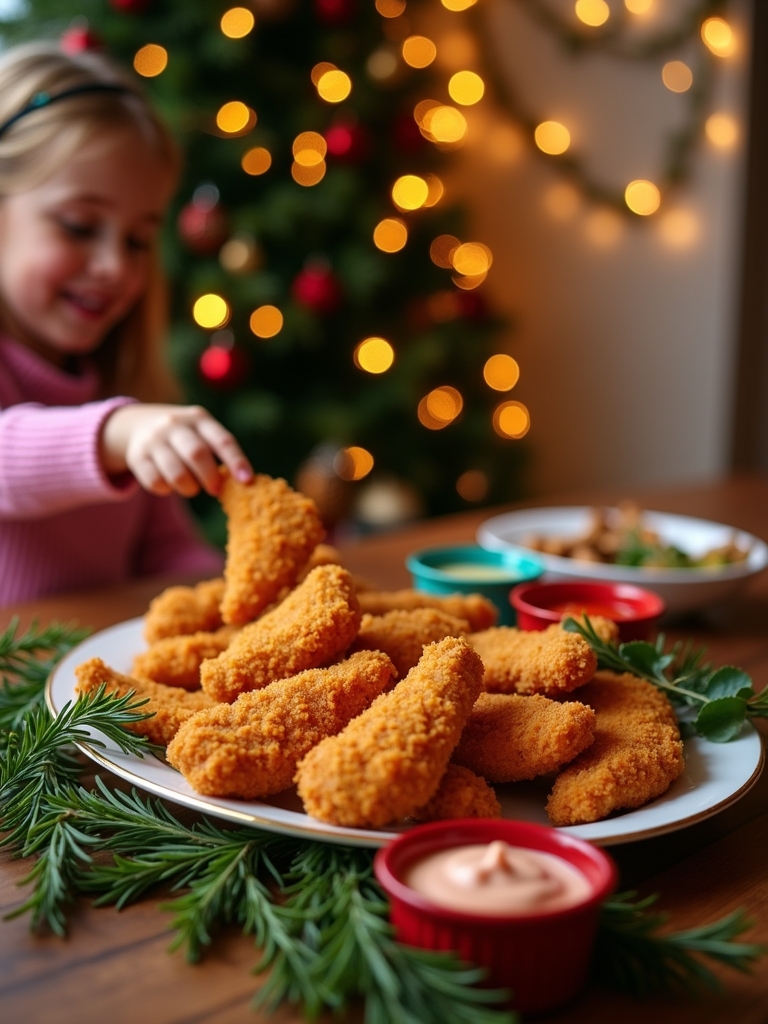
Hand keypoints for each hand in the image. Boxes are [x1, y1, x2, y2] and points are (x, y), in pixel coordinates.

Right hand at [100, 403, 252, 496]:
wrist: (138, 423)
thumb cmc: (184, 436)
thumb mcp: (201, 432)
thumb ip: (217, 452)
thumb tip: (239, 483)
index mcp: (199, 418)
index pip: (222, 440)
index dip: (236, 461)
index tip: (246, 480)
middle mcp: (174, 425)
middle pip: (197, 454)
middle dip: (210, 477)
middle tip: (216, 490)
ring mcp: (154, 440)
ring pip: (176, 473)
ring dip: (189, 488)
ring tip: (191, 488)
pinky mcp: (137, 456)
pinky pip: (156, 482)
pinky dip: (167, 490)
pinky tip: (170, 484)